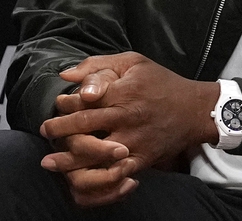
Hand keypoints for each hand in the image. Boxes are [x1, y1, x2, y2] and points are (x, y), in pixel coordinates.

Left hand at [40, 52, 218, 206]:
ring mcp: (133, 141)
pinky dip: (95, 179)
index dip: (65, 103)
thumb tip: (65, 75)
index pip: (84, 99)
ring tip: (50, 161)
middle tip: (46, 131)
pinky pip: (113, 174)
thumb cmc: (162, 83)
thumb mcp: (134, 62)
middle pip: (82, 127)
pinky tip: (80, 178)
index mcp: (124, 91)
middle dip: (57, 130)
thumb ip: (98, 65)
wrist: (195, 110)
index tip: (59, 104)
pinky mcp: (141, 159)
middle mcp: (127, 117)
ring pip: (92, 155)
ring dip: (66, 160)